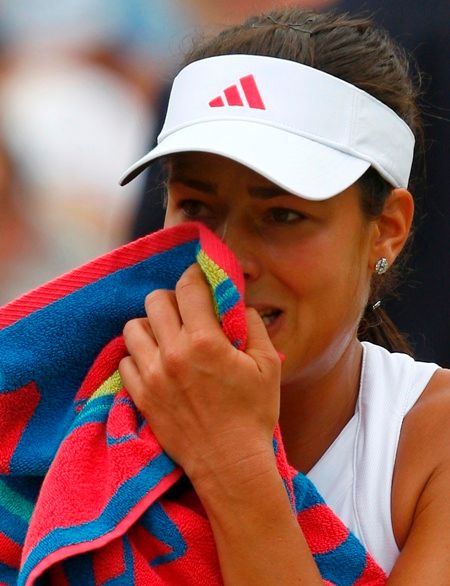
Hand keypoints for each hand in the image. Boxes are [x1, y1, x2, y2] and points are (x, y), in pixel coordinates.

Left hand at [118, 264, 280, 489]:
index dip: (194, 274)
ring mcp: (152, 376)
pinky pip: (125, 361)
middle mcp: (172, 353)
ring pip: (133, 328)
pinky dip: (138, 356)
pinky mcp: (141, 397)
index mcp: (205, 341)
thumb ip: (253, 326)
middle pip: (155, 301)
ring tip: (166, 335)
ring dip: (150, 325)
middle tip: (186, 310)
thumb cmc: (254, 415)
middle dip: (172, 298)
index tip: (198, 276)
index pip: (188, 288)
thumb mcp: (268, 366)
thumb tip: (239, 305)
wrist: (230, 464)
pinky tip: (156, 362)